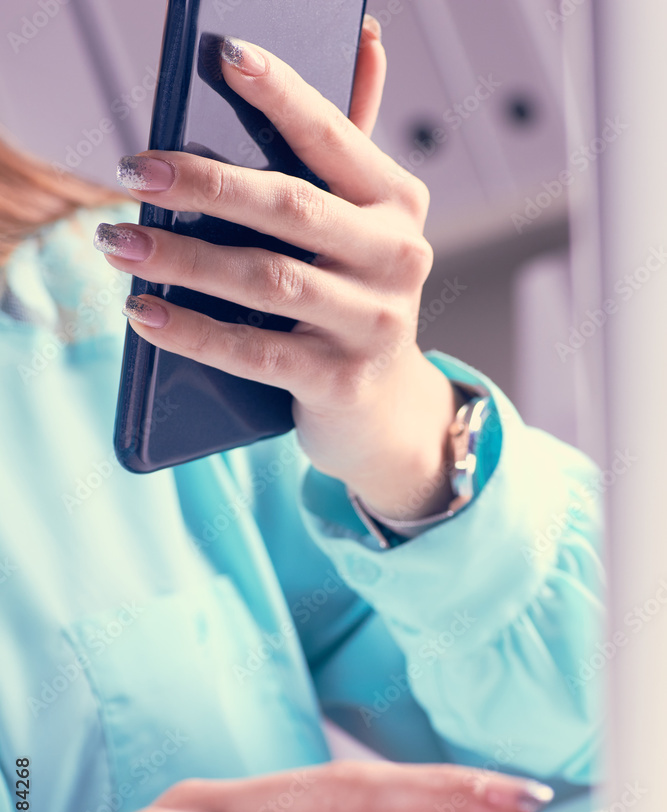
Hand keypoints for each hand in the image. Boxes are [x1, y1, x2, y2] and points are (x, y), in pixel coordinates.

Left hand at [95, 18, 456, 519]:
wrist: (381, 408)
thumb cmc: (354, 300)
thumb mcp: (361, 227)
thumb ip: (348, 145)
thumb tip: (367, 40)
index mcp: (398, 205)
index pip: (335, 138)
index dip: (282, 94)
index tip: (226, 55)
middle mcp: (398, 260)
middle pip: (291, 207)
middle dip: (206, 182)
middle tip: (135, 171)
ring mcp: (373, 325)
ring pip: (266, 279)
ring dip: (183, 258)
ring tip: (119, 243)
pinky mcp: (339, 381)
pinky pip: (254, 352)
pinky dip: (193, 331)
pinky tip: (145, 313)